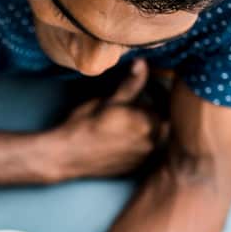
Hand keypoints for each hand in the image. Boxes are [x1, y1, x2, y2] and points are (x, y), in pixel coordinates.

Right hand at [46, 59, 163, 180]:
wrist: (66, 156)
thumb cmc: (85, 126)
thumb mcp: (109, 102)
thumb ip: (131, 85)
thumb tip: (142, 63)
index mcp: (149, 123)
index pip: (164, 103)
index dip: (155, 92)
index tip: (145, 87)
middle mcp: (151, 143)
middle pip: (161, 121)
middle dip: (150, 110)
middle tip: (133, 104)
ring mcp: (143, 157)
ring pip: (153, 136)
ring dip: (144, 127)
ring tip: (125, 121)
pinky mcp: (134, 168)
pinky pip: (143, 151)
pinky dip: (137, 142)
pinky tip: (119, 137)